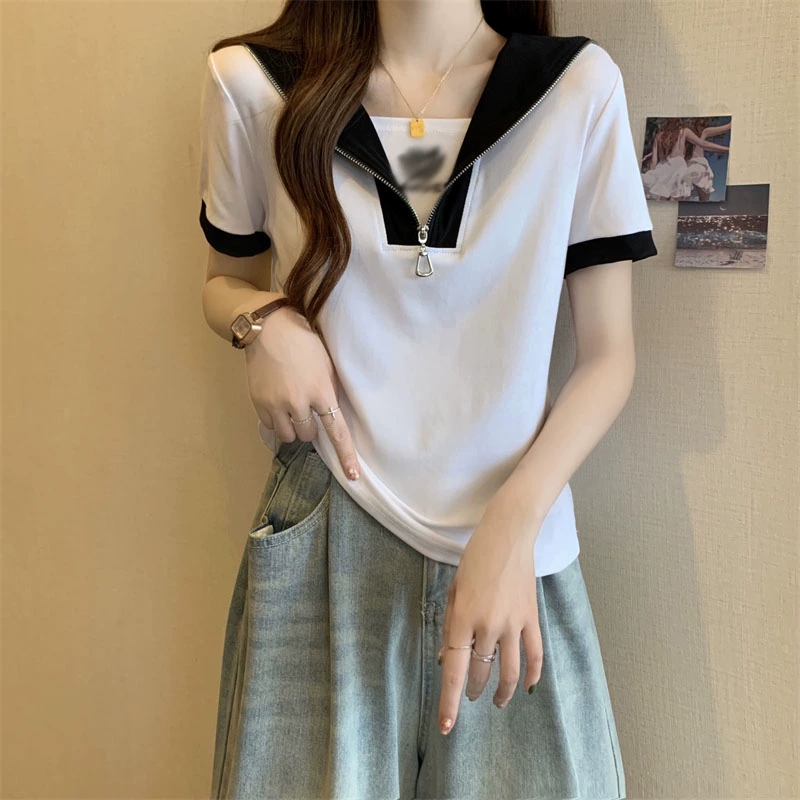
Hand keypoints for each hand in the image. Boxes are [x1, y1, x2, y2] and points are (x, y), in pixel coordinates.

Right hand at [243, 305, 360, 479]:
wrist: (268, 328)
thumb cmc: (304, 342)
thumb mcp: (327, 363)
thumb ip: (329, 390)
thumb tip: (332, 414)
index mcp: (320, 391)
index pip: (336, 430)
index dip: (345, 455)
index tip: (353, 475)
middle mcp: (298, 401)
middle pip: (308, 436)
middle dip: (310, 427)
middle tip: (306, 409)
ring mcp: (276, 403)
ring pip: (289, 436)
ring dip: (293, 427)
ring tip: (291, 408)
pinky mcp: (258, 402)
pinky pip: (271, 426)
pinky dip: (277, 421)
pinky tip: (278, 404)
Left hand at [436, 499, 542, 734]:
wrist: (508, 535)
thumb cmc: (474, 557)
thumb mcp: (454, 589)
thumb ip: (452, 625)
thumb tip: (450, 658)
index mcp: (463, 617)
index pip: (456, 670)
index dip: (451, 701)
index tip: (447, 726)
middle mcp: (488, 625)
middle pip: (481, 672)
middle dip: (473, 691)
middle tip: (469, 698)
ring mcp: (513, 623)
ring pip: (509, 671)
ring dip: (500, 691)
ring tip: (495, 701)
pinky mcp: (531, 618)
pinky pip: (534, 654)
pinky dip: (531, 675)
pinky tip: (526, 687)